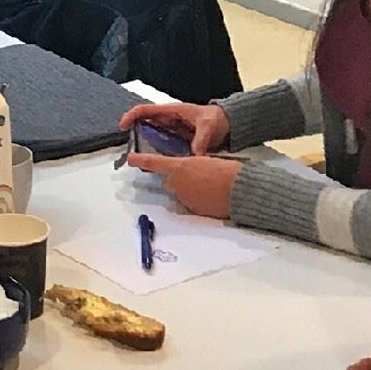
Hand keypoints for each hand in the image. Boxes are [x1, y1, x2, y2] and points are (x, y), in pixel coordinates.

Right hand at [120, 100, 231, 153]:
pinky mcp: (177, 140)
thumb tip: (195, 154)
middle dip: (136, 136)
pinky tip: (160, 163)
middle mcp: (168, 120)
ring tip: (143, 159)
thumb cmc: (217, 118)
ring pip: (152, 137)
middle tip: (133, 150)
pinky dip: (159, 154)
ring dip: (147, 147)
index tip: (124, 127)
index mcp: (171, 111)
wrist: (229, 123)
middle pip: (144, 125)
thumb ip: (201, 139)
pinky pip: (164, 146)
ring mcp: (172, 130)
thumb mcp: (209, 125)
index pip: (145, 110)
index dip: (131, 116)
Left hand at [124, 152, 241, 218]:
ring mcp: (184, 198)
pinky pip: (190, 203)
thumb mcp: (206, 161)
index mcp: (180, 166)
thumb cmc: (227, 171)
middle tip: (196, 175)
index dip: (140, 160)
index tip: (130, 158)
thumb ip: (192, 165)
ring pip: (180, 192)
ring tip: (208, 186)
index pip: (154, 162)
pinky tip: (210, 196)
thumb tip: (190, 170)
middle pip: (169, 180)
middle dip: (178, 178)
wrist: (239, 191)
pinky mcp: (192, 210)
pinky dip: (196, 200)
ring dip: (188, 189)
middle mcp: (177, 183)